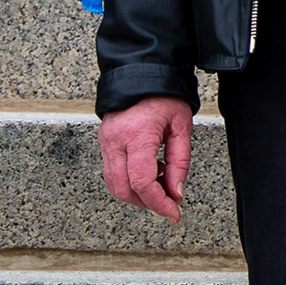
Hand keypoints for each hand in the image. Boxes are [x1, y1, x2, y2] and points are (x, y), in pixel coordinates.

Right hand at [99, 96, 193, 223]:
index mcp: (137, 134)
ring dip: (137, 194)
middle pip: (124, 189)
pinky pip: (112, 172)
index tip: (173, 213)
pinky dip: (129, 181)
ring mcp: (106, 142)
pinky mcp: (104, 141)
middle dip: (147, 203)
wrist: (143, 71)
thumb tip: (175, 193)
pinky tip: (148, 172)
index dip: (158, 203)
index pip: (141, 182)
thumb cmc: (164, 94)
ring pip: (114, 185)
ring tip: (160, 184)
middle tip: (168, 203)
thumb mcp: (181, 126)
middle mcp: (115, 140)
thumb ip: (180, 162)